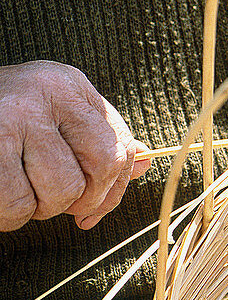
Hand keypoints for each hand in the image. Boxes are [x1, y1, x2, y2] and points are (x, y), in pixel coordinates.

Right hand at [0, 61, 150, 231]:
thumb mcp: (47, 118)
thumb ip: (93, 139)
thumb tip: (142, 162)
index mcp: (68, 84)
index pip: (120, 145)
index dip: (111, 189)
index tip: (89, 210)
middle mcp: (46, 91)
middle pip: (100, 168)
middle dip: (78, 200)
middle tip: (46, 199)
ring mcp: (15, 115)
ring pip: (61, 192)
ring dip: (37, 209)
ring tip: (13, 191)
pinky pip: (17, 203)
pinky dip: (8, 215)